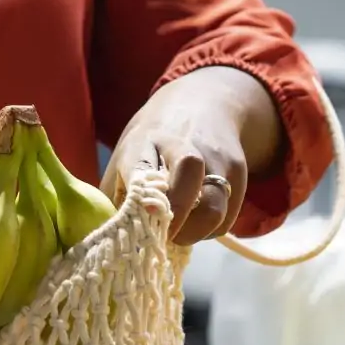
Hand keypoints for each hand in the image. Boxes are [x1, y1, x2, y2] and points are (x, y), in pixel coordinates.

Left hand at [104, 66, 284, 244]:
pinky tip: (197, 222)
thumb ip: (115, 196)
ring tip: (179, 235)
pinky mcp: (238, 171)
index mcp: (144, 140)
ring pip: (213, 206)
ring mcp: (214, 157)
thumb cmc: (152, 144)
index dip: (143, 195)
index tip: (142, 217)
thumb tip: (107, 239)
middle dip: (175, 217)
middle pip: (188, 176)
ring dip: (195, 232)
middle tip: (161, 237)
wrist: (201, 104)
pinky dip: (211, 229)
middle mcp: (183, 144)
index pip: (142, 167)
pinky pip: (228, 215)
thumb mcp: (126, 157)